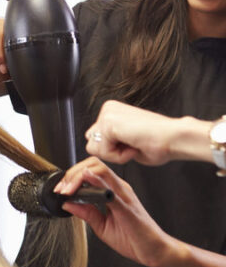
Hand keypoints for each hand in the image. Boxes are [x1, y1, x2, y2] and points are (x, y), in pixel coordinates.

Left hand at [54, 157, 171, 266]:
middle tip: (61, 188)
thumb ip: (86, 212)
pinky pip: (112, 190)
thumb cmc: (134, 238)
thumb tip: (67, 203)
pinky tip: (88, 180)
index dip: (73, 174)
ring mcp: (124, 195)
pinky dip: (98, 182)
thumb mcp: (102, 226)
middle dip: (73, 173)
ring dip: (79, 176)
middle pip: (94, 165)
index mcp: (113, 190)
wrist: (156, 252)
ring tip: (67, 189)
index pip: (91, 170)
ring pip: (102, 171)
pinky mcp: (128, 208)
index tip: (60, 187)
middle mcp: (119, 188)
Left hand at [85, 101, 212, 164]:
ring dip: (114, 154)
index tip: (132, 144)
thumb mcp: (125, 142)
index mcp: (112, 112)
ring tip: (133, 145)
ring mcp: (107, 114)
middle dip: (110, 151)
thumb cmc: (157, 143)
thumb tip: (94, 146)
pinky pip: (103, 151)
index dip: (113, 149)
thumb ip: (110, 141)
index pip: (96, 138)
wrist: (174, 138)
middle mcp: (107, 109)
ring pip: (94, 148)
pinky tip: (134, 146)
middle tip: (132, 146)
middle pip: (92, 142)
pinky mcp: (108, 122)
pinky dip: (118, 156)